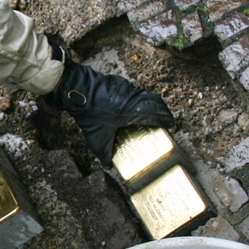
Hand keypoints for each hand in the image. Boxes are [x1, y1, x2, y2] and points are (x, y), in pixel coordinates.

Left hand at [48, 55, 173, 168]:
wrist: (77, 90)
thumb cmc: (89, 113)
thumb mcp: (97, 138)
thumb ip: (104, 154)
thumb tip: (108, 167)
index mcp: (134, 111)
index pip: (157, 114)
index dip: (166, 119)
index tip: (171, 125)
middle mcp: (134, 97)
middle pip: (156, 102)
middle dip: (163, 110)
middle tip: (165, 119)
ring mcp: (128, 88)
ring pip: (146, 94)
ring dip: (152, 102)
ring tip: (154, 111)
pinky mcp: (120, 82)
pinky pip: (135, 89)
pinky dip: (140, 96)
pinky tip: (135, 104)